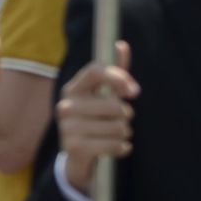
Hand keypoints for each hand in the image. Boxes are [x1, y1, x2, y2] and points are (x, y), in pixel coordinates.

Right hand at [58, 41, 138, 195]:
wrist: (77, 155)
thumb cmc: (95, 119)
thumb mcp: (103, 95)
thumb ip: (114, 72)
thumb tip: (121, 45)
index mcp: (73, 88)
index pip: (96, 71)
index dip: (120, 78)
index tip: (134, 91)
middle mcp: (66, 105)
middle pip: (115, 104)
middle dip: (126, 116)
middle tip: (119, 121)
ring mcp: (68, 127)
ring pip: (119, 127)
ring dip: (124, 133)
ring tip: (115, 135)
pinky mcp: (75, 147)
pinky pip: (115, 145)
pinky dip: (122, 148)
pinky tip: (116, 148)